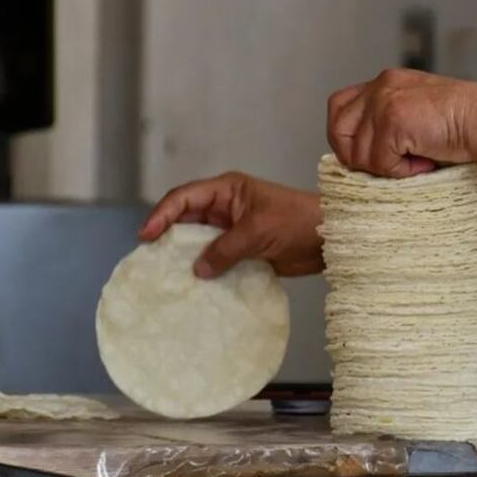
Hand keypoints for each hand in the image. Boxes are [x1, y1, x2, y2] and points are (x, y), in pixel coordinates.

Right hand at [139, 172, 323, 277]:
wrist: (330, 238)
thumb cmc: (296, 221)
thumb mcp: (257, 231)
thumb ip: (225, 249)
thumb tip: (197, 269)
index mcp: (226, 190)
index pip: (184, 198)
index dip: (162, 215)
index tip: (146, 235)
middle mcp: (225, 208)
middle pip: (187, 220)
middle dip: (168, 238)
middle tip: (150, 260)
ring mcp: (234, 230)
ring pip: (200, 242)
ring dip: (188, 257)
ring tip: (168, 276)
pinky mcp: (244, 251)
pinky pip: (218, 259)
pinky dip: (207, 271)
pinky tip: (196, 286)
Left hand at [326, 68, 476, 177]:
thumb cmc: (461, 125)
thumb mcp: (417, 115)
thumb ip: (388, 124)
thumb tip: (361, 158)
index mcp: (385, 83)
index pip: (338, 107)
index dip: (345, 138)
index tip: (368, 157)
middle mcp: (380, 86)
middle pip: (338, 131)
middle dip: (358, 157)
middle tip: (389, 166)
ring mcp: (383, 101)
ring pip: (360, 155)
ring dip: (388, 167)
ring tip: (418, 161)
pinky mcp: (392, 119)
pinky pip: (381, 162)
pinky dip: (402, 171)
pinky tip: (425, 162)